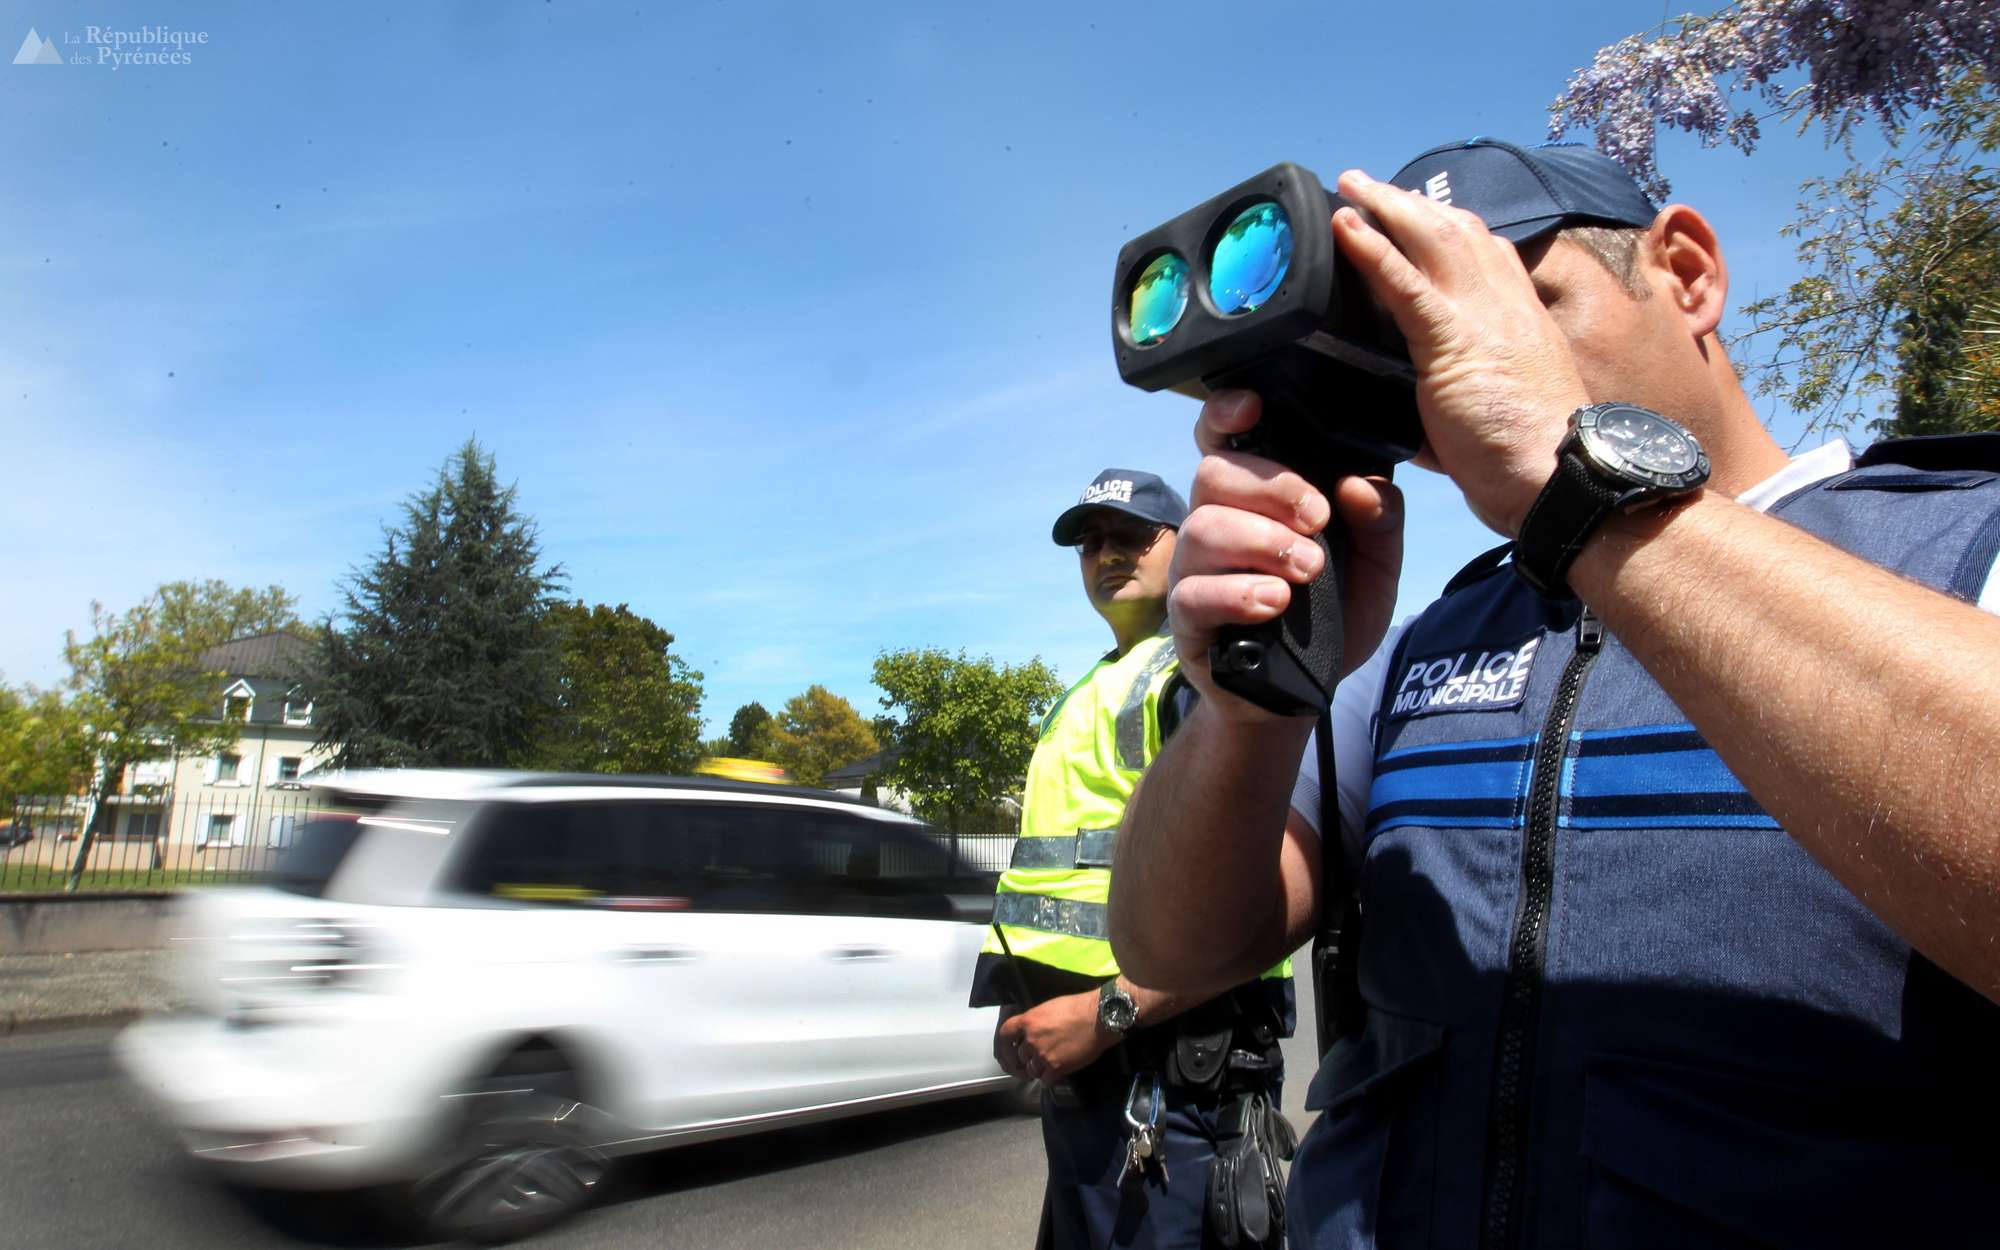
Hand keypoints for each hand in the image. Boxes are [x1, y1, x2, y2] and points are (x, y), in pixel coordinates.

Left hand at [994, 991, 1114, 1082]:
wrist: (1097, 1018)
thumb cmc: (1076, 1007)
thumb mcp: (1048, 1008)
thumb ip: (1034, 1022)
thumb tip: (1030, 1031)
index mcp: (1027, 1021)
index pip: (1003, 1036)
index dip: (1004, 1047)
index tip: (1008, 1053)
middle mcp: (1031, 1040)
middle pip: (1020, 1056)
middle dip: (1028, 1058)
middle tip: (1038, 1058)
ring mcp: (1042, 1055)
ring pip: (1032, 1070)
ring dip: (1039, 1070)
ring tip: (1050, 1065)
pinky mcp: (1056, 1068)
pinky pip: (1045, 1081)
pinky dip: (1049, 1080)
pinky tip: (1056, 1074)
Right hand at [1168, 390, 1404, 723]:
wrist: (1303, 692)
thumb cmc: (1332, 615)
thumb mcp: (1377, 567)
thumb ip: (1380, 521)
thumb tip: (1359, 484)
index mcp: (1256, 496)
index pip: (1224, 438)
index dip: (1226, 413)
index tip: (1254, 408)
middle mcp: (1218, 521)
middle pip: (1214, 473)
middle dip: (1271, 488)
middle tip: (1317, 519)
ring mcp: (1196, 569)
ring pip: (1204, 528)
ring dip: (1262, 543)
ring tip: (1307, 570)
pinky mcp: (1187, 618)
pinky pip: (1194, 592)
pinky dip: (1238, 593)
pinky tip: (1274, 603)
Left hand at [1330, 169, 1591, 535]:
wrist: (1562, 480)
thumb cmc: (1530, 461)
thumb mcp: (1492, 415)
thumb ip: (1453, 403)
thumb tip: (1415, 425)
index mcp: (1518, 318)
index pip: (1485, 251)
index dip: (1446, 226)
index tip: (1415, 212)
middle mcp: (1504, 304)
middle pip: (1455, 231)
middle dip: (1409, 203)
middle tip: (1368, 186)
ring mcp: (1482, 317)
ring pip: (1431, 239)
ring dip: (1386, 206)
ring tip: (1349, 186)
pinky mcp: (1454, 341)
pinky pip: (1406, 283)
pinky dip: (1372, 249)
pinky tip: (1344, 225)